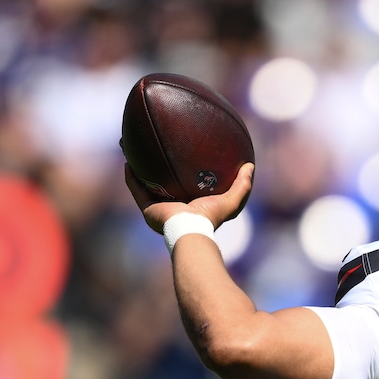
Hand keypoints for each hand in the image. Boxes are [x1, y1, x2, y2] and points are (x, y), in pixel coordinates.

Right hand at [124, 161, 253, 234]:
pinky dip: (131, 177)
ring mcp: (158, 209)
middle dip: (158, 168)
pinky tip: (128, 160)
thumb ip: (242, 185)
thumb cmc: (211, 217)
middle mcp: (173, 207)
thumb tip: (251, 165)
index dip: (183, 171)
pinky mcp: (147, 209)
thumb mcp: (232, 200)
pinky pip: (136, 190)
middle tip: (157, 148)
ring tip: (136, 150)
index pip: (186, 186)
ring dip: (139, 169)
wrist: (191, 230)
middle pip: (163, 184)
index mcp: (190, 205)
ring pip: (145, 185)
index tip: (182, 155)